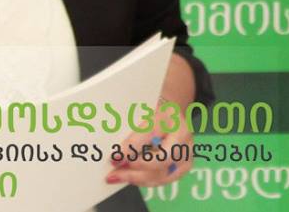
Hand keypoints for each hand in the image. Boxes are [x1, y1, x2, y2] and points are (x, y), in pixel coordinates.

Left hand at [107, 52, 199, 189]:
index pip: (151, 132)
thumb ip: (123, 121)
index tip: (113, 157)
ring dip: (137, 177)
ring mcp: (187, 149)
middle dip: (137, 167)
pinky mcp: (185, 164)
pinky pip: (165, 178)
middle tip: (115, 170)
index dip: (130, 147)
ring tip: (116, 176)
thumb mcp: (137, 108)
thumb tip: (101, 137)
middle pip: (163, 158)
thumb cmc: (148, 109)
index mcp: (169, 114)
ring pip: (163, 172)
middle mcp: (183, 132)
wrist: (169, 111)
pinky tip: (130, 178)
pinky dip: (145, 181)